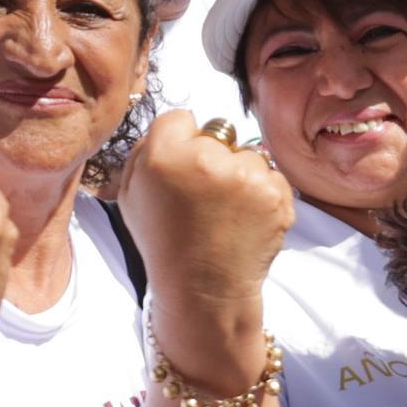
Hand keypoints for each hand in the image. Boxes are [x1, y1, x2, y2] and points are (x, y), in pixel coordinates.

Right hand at [118, 107, 297, 322]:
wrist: (204, 289)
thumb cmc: (164, 241)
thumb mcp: (132, 194)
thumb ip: (146, 150)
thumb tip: (177, 124)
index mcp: (163, 155)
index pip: (180, 117)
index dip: (180, 142)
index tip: (181, 167)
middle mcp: (205, 159)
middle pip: (217, 131)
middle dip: (212, 156)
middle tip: (204, 195)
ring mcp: (245, 175)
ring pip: (248, 153)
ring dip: (241, 174)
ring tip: (227, 211)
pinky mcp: (275, 193)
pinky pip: (272, 175)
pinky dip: (263, 193)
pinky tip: (246, 219)